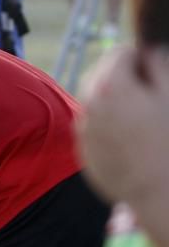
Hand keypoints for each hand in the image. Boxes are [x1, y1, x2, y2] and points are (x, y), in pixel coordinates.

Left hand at [77, 46, 168, 205]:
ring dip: (115, 100)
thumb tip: (147, 51)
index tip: (157, 76)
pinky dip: (109, 126)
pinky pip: (94, 127)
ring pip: (95, 101)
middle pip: (101, 75)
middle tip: (151, 95)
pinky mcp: (84, 152)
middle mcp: (88, 104)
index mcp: (110, 86)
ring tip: (143, 119)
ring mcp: (84, 130)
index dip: (142, 59)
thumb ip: (159, 64)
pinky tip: (134, 142)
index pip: (120, 52)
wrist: (162, 196)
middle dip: (124, 77)